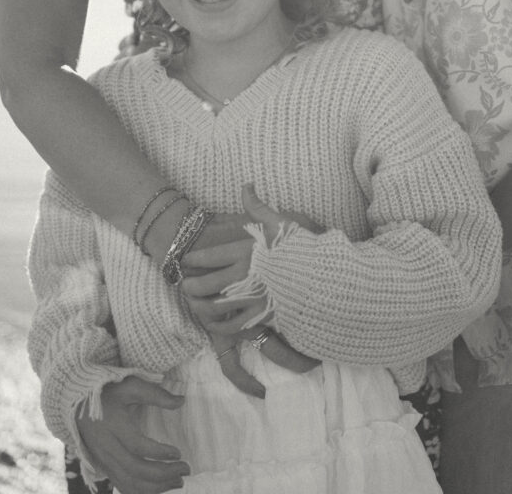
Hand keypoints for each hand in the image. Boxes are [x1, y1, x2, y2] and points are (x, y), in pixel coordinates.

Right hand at [76, 376, 189, 493]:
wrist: (78, 403)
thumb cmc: (109, 391)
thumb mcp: (131, 385)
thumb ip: (156, 394)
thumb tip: (182, 401)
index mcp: (114, 425)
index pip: (137, 445)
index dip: (159, 452)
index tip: (178, 452)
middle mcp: (107, 447)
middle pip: (135, 469)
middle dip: (163, 474)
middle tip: (185, 469)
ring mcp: (104, 460)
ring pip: (129, 482)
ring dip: (156, 487)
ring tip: (178, 481)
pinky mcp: (105, 467)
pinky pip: (123, 485)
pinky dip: (142, 491)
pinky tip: (160, 487)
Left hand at [182, 185, 320, 390]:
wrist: (328, 280)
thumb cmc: (304, 249)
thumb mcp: (281, 222)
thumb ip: (258, 206)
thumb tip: (246, 185)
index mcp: (247, 251)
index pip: (210, 256)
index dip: (194, 259)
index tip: (186, 261)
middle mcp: (245, 276)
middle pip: (206, 283)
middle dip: (191, 285)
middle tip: (184, 285)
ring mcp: (252, 299)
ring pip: (215, 307)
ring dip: (201, 305)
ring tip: (195, 303)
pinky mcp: (262, 318)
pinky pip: (233, 326)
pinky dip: (221, 325)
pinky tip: (216, 322)